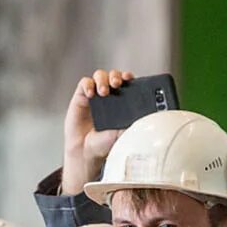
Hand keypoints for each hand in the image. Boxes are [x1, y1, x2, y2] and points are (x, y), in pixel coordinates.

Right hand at [61, 69, 135, 193]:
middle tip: (117, 84)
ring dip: (103, 79)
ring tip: (103, 92)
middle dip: (116, 76)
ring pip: (100, 75)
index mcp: (121, 101)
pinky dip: (88, 85)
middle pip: (114, 75)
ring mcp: (94, 95)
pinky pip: (84, 83)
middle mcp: (108, 96)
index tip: (131, 79)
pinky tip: (91, 94)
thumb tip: (145, 118)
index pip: (127, 83)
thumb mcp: (123, 133)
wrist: (86, 151)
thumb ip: (132, 124)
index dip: (129, 78)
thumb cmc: (104, 143)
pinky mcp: (81, 97)